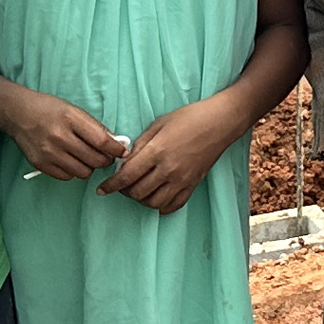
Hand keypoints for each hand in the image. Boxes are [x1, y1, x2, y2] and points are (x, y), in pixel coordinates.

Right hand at [0, 84, 126, 181]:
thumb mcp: (74, 110)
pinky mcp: (40, 164)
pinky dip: (73, 170)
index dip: (117, 150)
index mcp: (71, 118)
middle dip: (105, 160)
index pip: (103, 141)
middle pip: (95, 160)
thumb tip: (116, 145)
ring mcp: (48, 152)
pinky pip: (67, 176)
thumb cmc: (49, 109)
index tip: (122, 152)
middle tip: (104, 155)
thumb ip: (94, 128)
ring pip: (84, 172)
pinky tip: (69, 160)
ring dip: (89, 166)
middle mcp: (59, 136)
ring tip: (84, 157)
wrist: (17, 113)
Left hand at [105, 100, 237, 213]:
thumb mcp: (159, 124)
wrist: (221, 122)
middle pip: (138, 192)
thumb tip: (125, 161)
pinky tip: (157, 197)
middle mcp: (169, 170)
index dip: (110, 185)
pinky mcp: (193, 184)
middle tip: (122, 184)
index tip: (102, 189)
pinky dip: (162, 206)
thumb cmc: (190, 117)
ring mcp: (183, 180)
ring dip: (142, 199)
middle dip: (125, 191)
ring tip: (139, 190)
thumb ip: (140, 144)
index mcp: (157, 152)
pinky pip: (174, 205)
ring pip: (154, 203)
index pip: (127, 176)